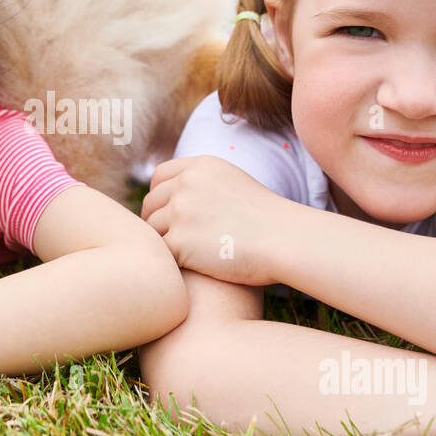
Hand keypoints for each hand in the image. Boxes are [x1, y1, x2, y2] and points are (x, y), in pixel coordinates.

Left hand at [140, 155, 287, 286]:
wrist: (284, 240)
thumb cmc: (268, 221)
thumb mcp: (234, 184)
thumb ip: (204, 185)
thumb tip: (175, 197)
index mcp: (200, 167)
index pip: (160, 176)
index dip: (159, 196)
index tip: (166, 213)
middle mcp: (186, 183)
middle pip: (151, 204)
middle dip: (157, 222)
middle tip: (173, 241)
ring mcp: (180, 211)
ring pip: (152, 230)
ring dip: (164, 244)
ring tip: (184, 257)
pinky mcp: (178, 241)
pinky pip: (160, 253)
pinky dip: (170, 262)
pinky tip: (186, 269)